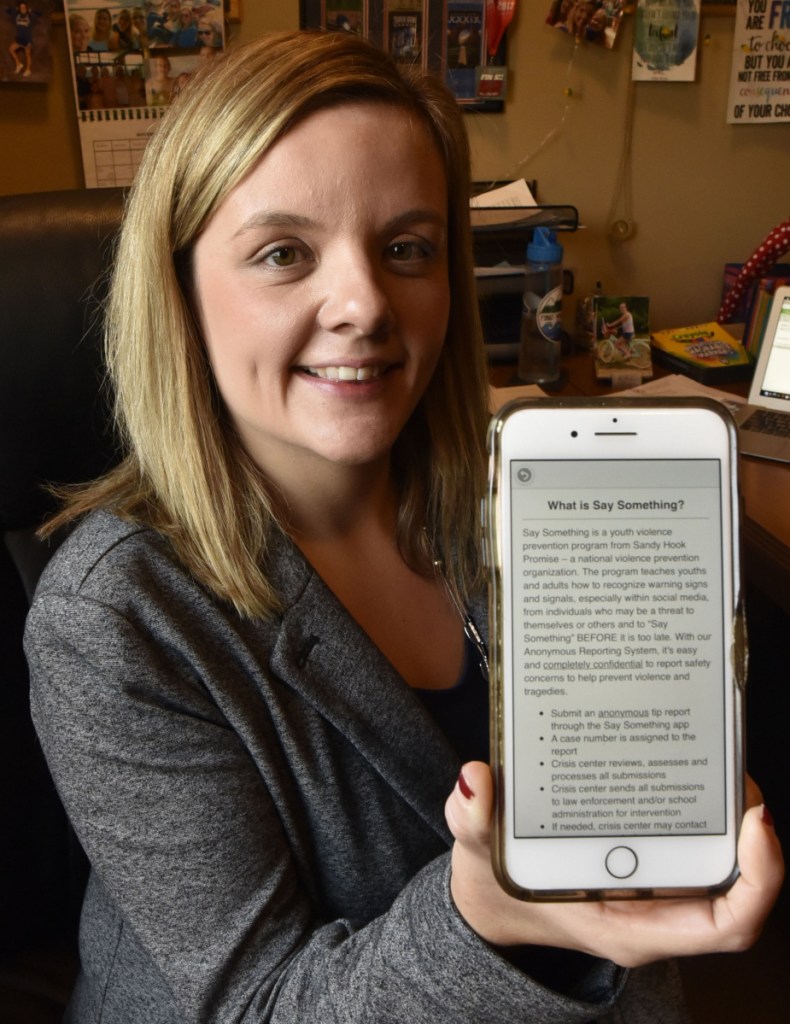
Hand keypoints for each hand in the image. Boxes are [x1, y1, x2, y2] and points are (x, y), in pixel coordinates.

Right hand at [445, 762, 783, 968]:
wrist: (492, 902)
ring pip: (716, 857)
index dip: (758, 878)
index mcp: (629, 925)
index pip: (723, 923)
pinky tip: (681, 757)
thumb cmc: (496, 891)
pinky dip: (695, 801)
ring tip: (717, 753)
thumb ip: (470, 823)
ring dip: (726, 809)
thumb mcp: (476, 859)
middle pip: (734, 882)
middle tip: (735, 767)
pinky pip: (687, 836)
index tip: (757, 822)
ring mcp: (651, 884)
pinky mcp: (641, 855)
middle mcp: (653, 909)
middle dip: (746, 826)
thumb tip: (476, 781)